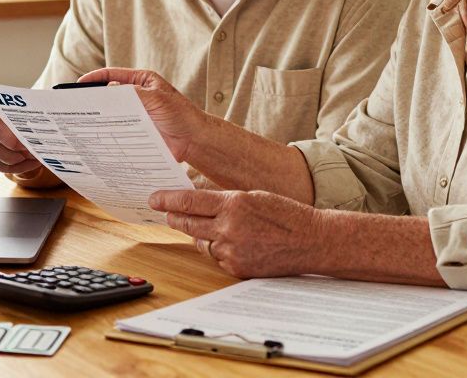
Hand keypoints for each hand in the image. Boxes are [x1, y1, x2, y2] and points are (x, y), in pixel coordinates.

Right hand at [0, 106, 42, 175]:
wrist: (24, 111)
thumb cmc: (31, 108)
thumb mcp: (37, 106)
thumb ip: (40, 113)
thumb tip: (54, 124)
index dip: (12, 140)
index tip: (30, 146)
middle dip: (15, 155)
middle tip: (34, 156)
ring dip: (15, 163)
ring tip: (34, 160)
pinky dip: (12, 168)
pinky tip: (27, 164)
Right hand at [77, 67, 205, 161]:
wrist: (193, 140)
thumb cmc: (181, 114)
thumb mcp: (156, 99)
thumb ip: (132, 94)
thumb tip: (108, 91)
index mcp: (141, 82)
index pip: (113, 75)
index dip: (95, 78)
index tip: (79, 84)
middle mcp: (136, 97)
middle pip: (109, 95)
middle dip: (93, 99)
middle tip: (75, 106)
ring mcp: (134, 114)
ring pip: (111, 113)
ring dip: (98, 117)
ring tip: (81, 122)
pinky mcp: (135, 131)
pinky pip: (117, 130)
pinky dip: (106, 132)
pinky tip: (96, 136)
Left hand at [149, 189, 323, 278]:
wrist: (312, 241)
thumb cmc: (287, 215)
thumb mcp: (254, 196)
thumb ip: (226, 201)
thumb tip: (200, 203)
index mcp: (234, 204)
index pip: (189, 201)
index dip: (168, 200)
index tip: (154, 199)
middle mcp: (229, 228)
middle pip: (188, 223)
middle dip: (173, 217)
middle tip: (165, 212)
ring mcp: (232, 251)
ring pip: (200, 242)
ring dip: (197, 234)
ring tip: (201, 226)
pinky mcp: (237, 268)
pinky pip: (216, 257)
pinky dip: (217, 249)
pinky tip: (227, 242)